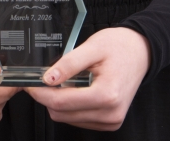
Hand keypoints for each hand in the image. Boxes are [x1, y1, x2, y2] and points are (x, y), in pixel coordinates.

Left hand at [26, 27, 149, 130]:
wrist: (141, 51)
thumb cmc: (119, 46)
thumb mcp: (92, 47)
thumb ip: (69, 64)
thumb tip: (47, 78)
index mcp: (107, 95)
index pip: (61, 103)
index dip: (40, 93)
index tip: (28, 83)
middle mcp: (110, 113)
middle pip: (62, 114)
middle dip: (48, 97)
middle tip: (43, 77)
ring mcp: (111, 120)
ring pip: (68, 119)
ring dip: (60, 102)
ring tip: (65, 79)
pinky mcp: (109, 122)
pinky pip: (79, 119)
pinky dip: (71, 106)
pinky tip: (77, 88)